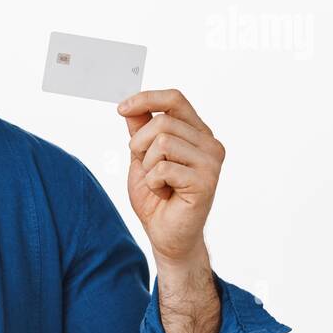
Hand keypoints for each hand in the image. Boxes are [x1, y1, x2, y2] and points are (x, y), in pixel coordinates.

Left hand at [117, 89, 225, 267]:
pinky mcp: (206, 181)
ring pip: (162, 142)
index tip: (121, 108)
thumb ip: (139, 130)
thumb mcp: (141, 157)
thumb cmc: (156, 197)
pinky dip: (153, 182)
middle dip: (139, 144)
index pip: (175, 99)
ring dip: (148, 165)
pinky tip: (164, 193)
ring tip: (158, 182)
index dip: (146, 98)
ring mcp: (211, 162)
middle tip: (146, 167)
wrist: (166, 234)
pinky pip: (163, 168)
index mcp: (197, 133)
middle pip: (162, 121)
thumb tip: (129, 106)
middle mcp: (209, 144)